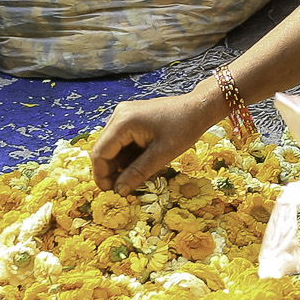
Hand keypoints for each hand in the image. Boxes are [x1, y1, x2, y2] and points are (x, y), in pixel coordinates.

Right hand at [91, 88, 220, 192]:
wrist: (199, 107)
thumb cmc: (185, 127)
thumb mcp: (162, 154)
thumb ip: (138, 172)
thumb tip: (120, 190)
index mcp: (123, 122)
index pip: (100, 152)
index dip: (102, 175)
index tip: (110, 192)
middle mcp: (119, 115)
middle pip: (103, 148)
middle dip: (110, 170)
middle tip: (121, 188)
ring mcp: (124, 115)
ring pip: (112, 145)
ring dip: (120, 163)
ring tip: (133, 178)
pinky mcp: (132, 117)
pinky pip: (122, 140)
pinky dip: (127, 154)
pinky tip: (140, 164)